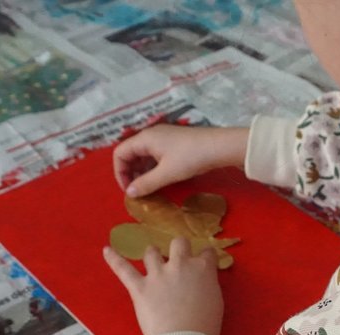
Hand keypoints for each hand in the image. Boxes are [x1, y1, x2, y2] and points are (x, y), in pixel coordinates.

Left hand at [103, 238, 223, 334]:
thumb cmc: (205, 325)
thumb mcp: (216, 300)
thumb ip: (207, 284)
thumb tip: (201, 280)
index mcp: (202, 269)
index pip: (207, 252)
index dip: (206, 257)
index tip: (205, 262)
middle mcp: (179, 265)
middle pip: (178, 242)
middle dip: (180, 248)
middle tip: (179, 258)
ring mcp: (157, 275)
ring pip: (152, 252)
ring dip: (153, 254)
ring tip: (153, 259)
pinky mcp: (139, 287)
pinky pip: (123, 269)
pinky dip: (114, 259)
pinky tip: (106, 250)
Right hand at [113, 125, 248, 195]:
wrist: (220, 146)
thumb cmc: (191, 157)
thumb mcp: (167, 173)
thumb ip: (146, 184)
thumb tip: (130, 193)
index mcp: (144, 139)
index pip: (120, 153)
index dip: (119, 173)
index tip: (128, 190)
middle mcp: (151, 136)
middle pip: (130, 154)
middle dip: (130, 173)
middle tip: (138, 191)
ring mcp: (163, 138)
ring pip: (143, 156)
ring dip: (142, 172)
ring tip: (148, 188)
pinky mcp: (174, 143)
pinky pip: (155, 156)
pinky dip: (153, 168)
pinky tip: (160, 180)